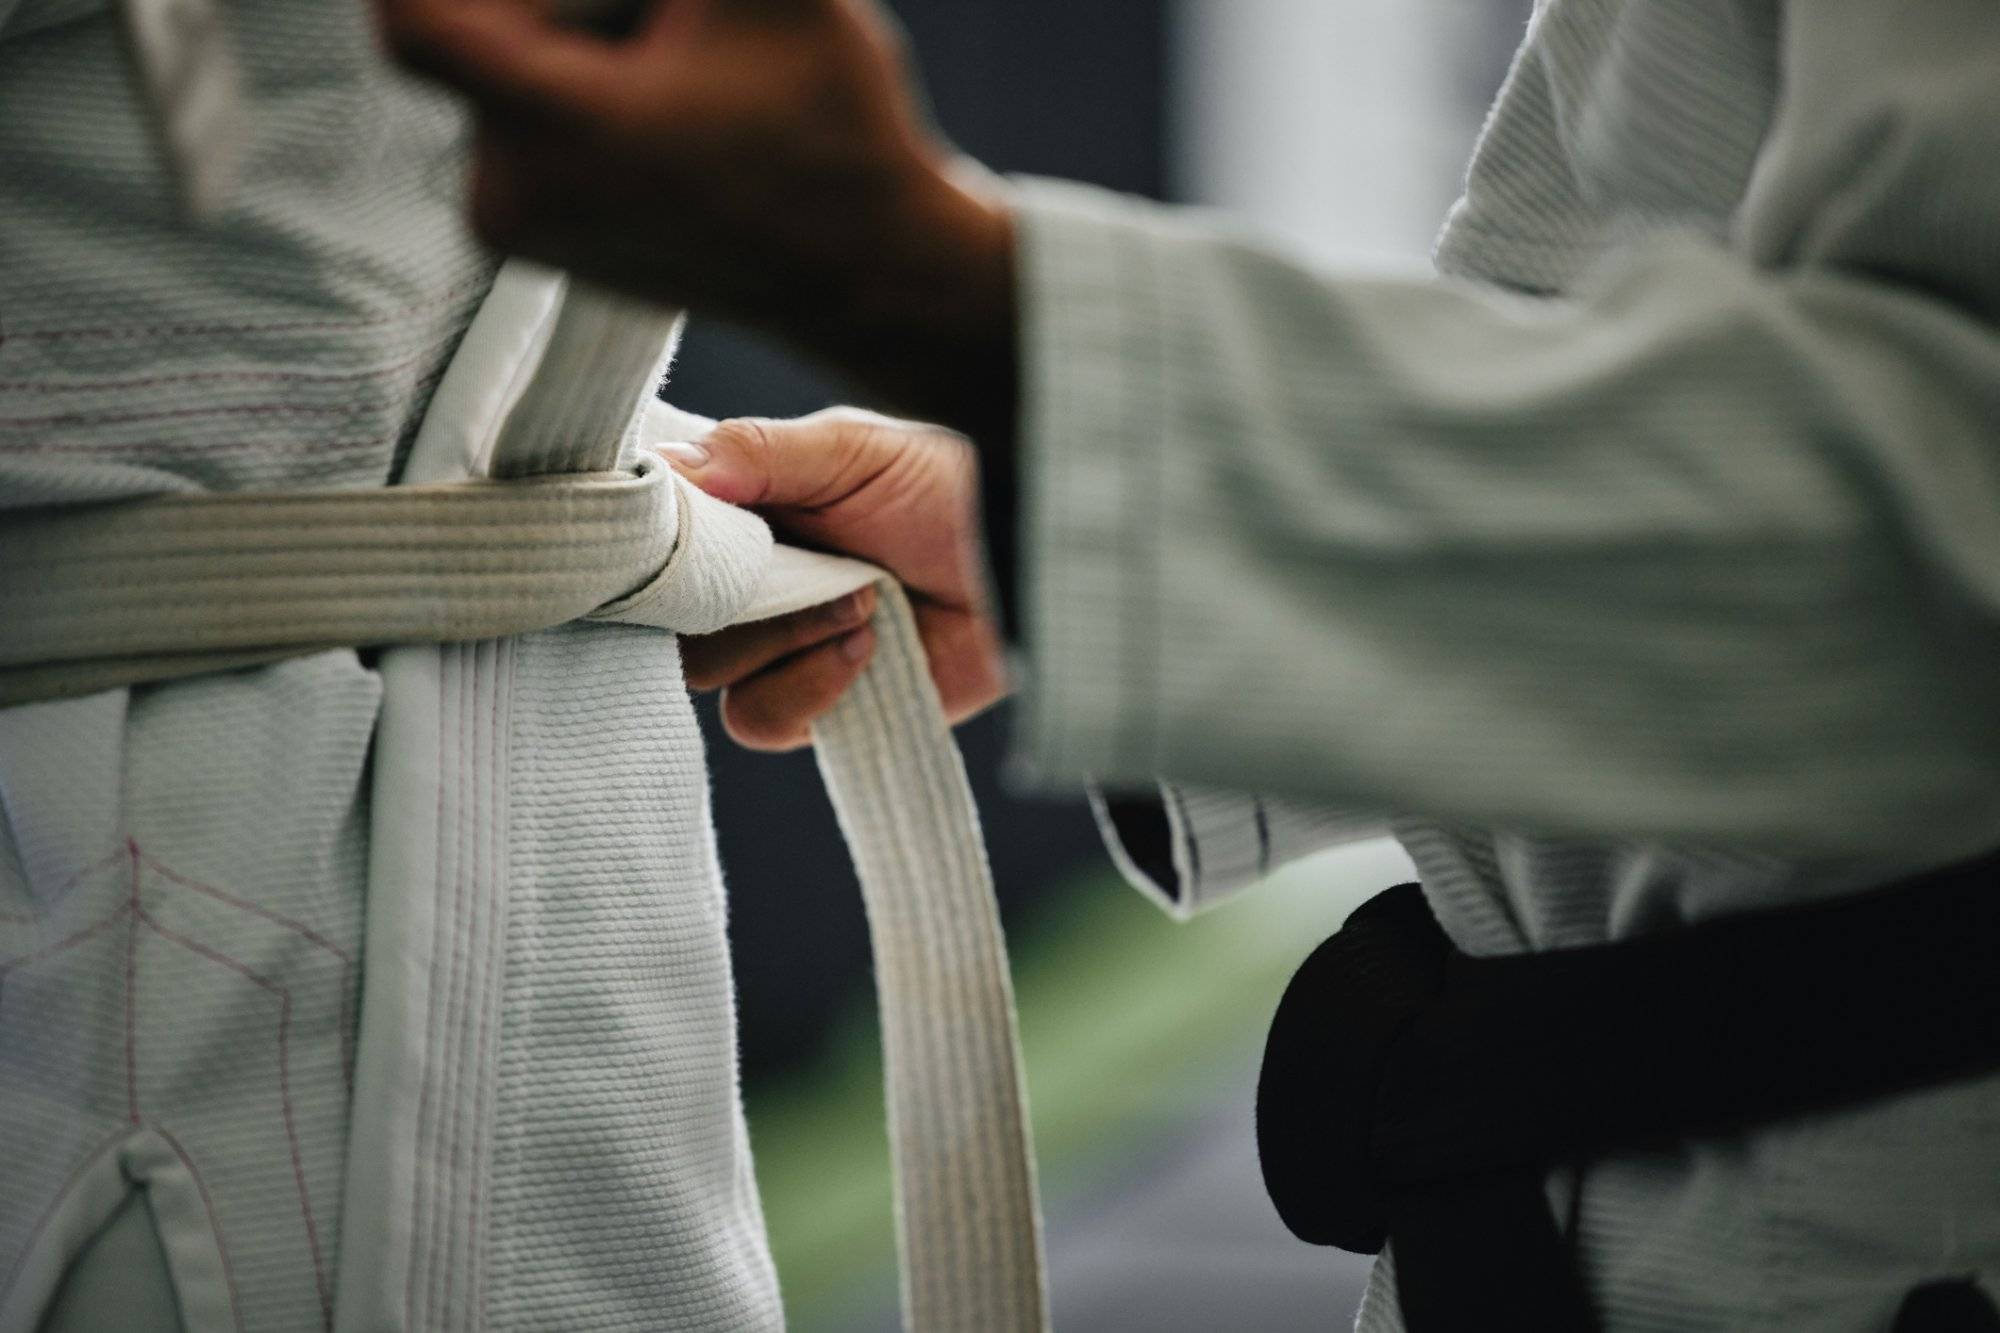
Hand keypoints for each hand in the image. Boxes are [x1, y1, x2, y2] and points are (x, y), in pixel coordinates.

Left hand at [377, 0, 1014, 426]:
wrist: (865, 273)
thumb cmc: (833, 132)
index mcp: (563, 131)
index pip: (413, 14)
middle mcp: (513, 191)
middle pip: (474, 27)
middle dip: (568, 2)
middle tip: (669, 20)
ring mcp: (516, 226)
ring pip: (498, 73)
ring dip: (575, 40)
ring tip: (676, 67)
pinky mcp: (529, 237)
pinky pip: (516, 125)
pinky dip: (575, 90)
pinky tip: (663, 108)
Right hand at [672, 408, 1008, 750]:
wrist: (1030, 562)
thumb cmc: (951, 490)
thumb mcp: (852, 448)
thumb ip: (755, 452)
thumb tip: (667, 467)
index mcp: (744, 514)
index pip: (655, 538)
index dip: (652, 540)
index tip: (671, 526)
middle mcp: (752, 585)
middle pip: (666, 615)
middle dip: (717, 594)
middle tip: (788, 564)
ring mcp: (782, 650)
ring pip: (707, 670)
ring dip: (777, 637)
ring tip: (859, 601)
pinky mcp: (820, 707)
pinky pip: (762, 719)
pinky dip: (808, 685)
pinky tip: (866, 646)